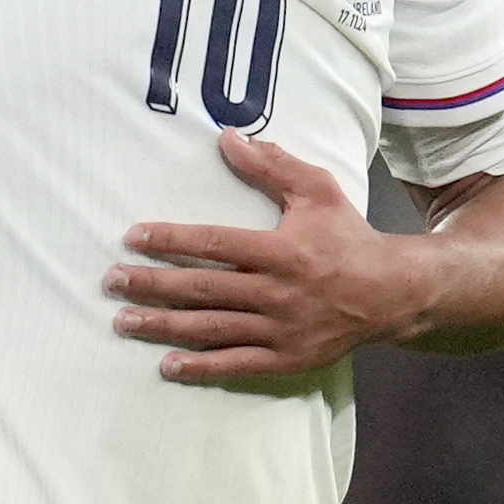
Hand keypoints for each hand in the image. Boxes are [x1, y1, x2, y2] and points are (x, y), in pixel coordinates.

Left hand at [109, 129, 427, 391]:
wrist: (391, 294)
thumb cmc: (348, 237)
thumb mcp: (317, 191)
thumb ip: (271, 166)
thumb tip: (226, 138)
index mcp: (281, 250)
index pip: (214, 243)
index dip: (170, 240)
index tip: (133, 237)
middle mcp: (276, 292)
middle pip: (202, 288)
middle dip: (151, 284)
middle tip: (111, 281)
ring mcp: (280, 330)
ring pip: (211, 328)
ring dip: (163, 325)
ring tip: (123, 321)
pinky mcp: (286, 358)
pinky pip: (236, 364)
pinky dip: (201, 366)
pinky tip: (167, 365)